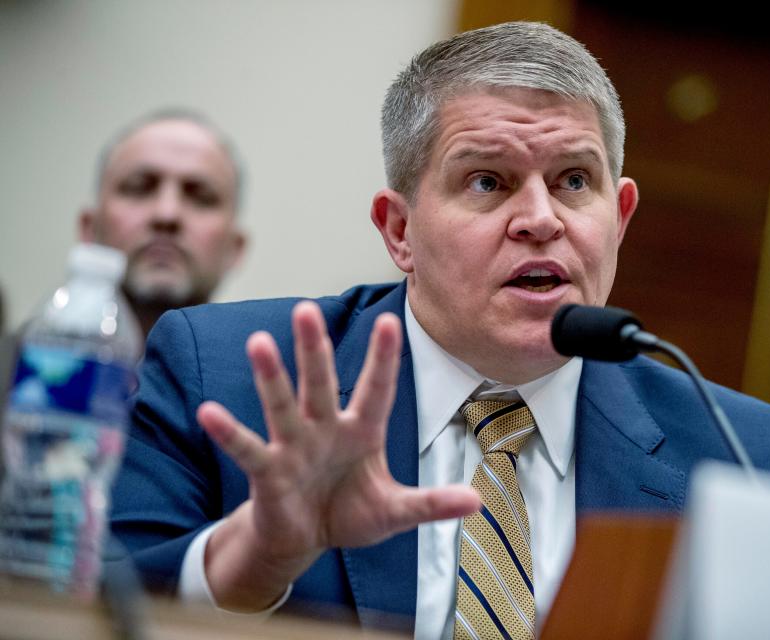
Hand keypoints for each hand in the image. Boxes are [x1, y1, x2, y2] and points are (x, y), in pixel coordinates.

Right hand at [195, 301, 479, 610]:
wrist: (307, 539)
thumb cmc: (350, 513)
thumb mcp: (396, 511)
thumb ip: (432, 504)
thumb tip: (478, 502)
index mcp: (362, 430)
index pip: (376, 388)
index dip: (382, 358)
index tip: (390, 319)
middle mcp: (326, 428)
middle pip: (321, 382)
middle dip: (315, 349)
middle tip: (307, 309)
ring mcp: (294, 446)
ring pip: (282, 404)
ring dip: (271, 376)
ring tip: (258, 342)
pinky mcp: (267, 470)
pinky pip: (247, 447)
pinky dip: (229, 432)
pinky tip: (209, 412)